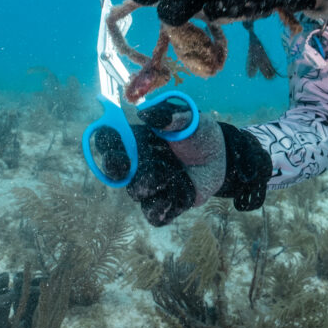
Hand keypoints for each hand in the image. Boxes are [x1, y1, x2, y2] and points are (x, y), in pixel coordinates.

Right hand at [94, 108, 269, 225]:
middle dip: (115, 168)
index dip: (105, 143)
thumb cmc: (201, 134)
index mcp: (137, 139)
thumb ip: (170, 116)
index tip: (113, 143)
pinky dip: (165, 207)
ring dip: (153, 184)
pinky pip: (154, 214)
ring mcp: (149, 185)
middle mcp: (138, 163)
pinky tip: (181, 194)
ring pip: (136, 192)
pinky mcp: (164, 203)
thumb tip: (145, 113)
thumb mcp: (190, 118)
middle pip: (113, 170)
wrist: (222, 158)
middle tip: (126, 166)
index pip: (108, 140)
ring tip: (174, 174)